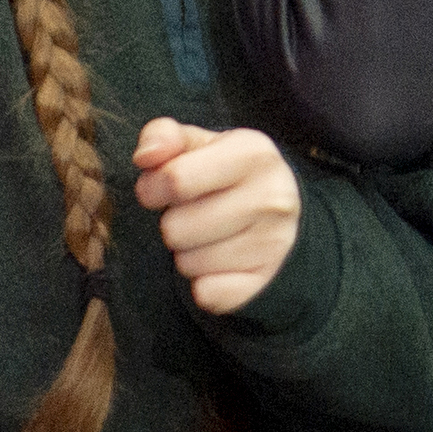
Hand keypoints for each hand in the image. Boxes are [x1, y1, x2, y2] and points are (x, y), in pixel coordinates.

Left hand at [134, 118, 300, 313]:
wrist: (287, 218)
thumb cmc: (226, 175)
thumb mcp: (200, 144)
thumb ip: (165, 137)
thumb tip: (145, 157)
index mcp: (253, 153)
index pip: (175, 179)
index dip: (151, 188)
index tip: (157, 189)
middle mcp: (272, 198)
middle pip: (175, 229)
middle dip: (172, 223)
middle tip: (192, 215)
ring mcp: (274, 244)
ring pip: (187, 264)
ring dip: (186, 253)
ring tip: (208, 236)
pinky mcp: (266, 284)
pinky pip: (206, 294)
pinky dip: (203, 285)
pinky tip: (220, 264)